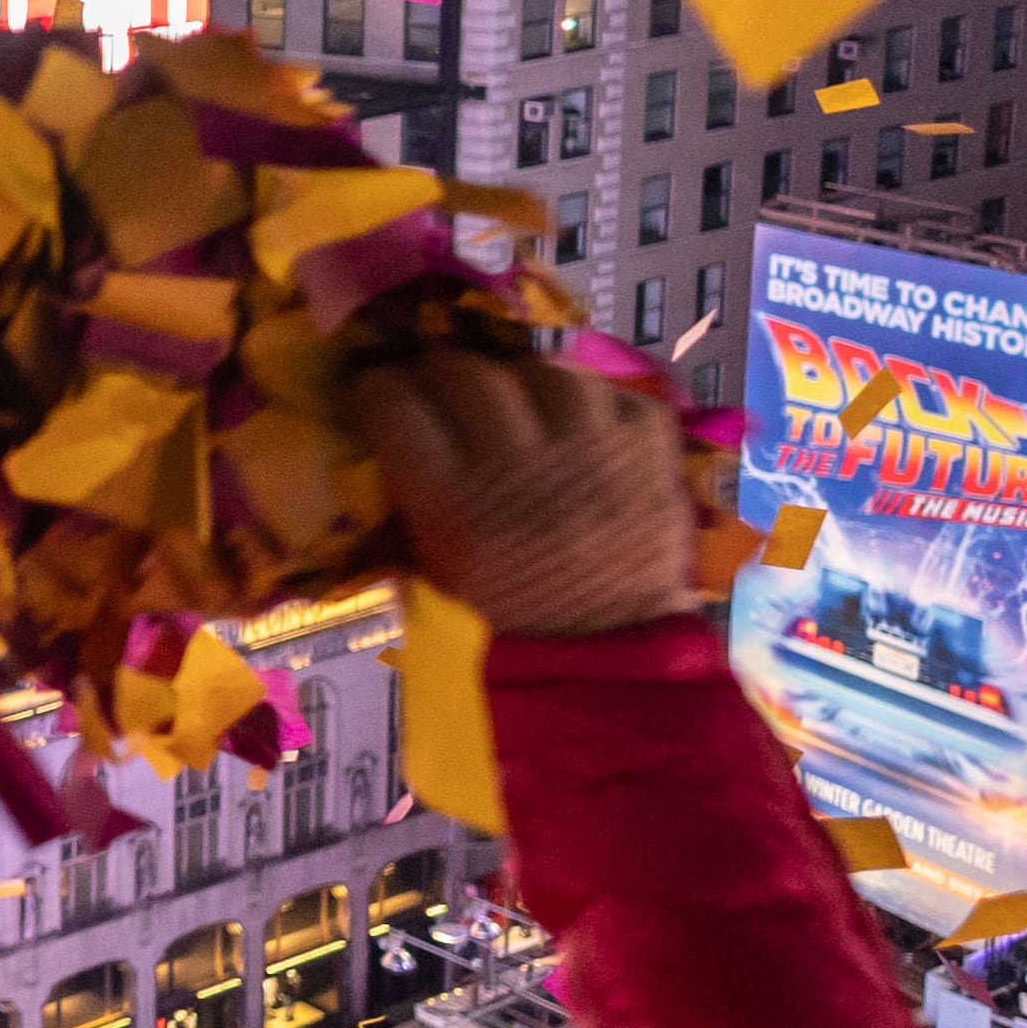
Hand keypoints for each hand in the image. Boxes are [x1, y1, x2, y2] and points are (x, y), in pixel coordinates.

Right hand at [355, 354, 696, 638]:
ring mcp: (592, 450)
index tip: (377, 393)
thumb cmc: (508, 619)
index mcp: (453, 501)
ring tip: (516, 401)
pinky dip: (591, 400)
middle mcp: (519, 462)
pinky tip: (578, 422)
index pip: (395, 404)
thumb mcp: (434, 568)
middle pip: (464, 373)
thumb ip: (409, 501)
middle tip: (438, 388)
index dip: (377, 390)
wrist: (609, 656)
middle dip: (439, 372)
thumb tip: (386, 440)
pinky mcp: (649, 450)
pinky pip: (612, 391)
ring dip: (519, 380)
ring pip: (542, 371)